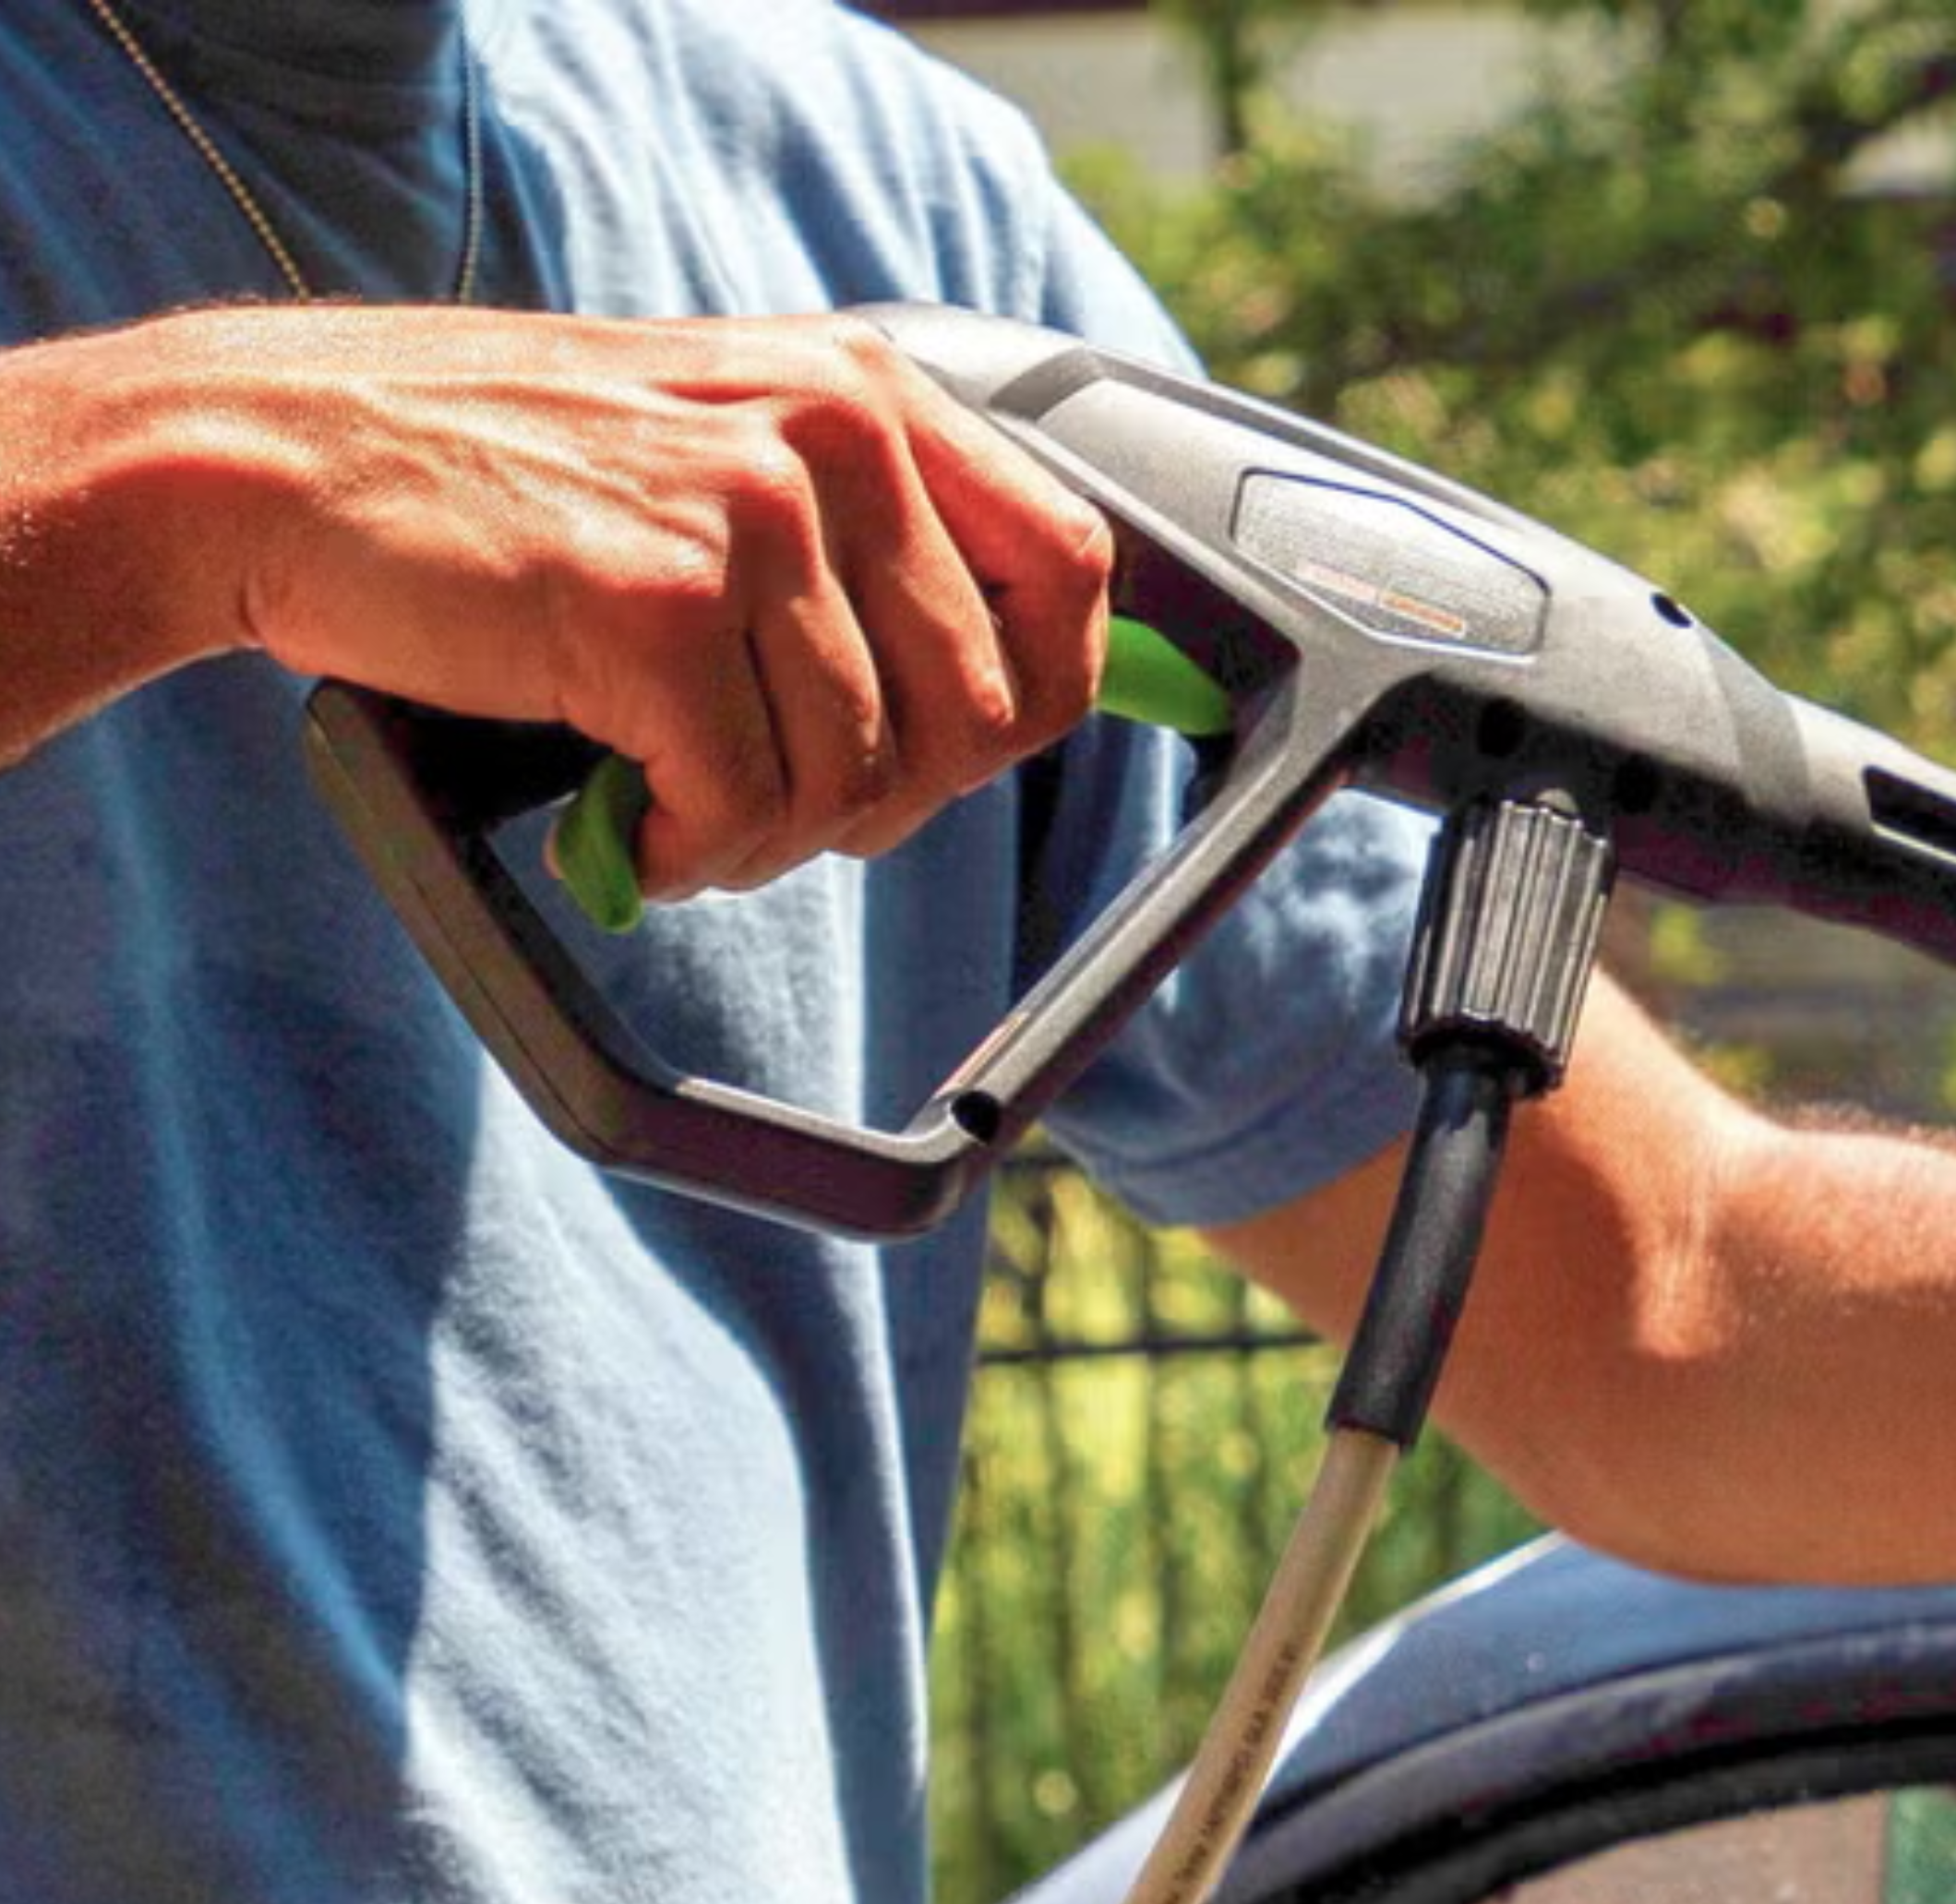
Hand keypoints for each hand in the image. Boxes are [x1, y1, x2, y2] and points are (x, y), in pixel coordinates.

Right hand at [151, 306, 1113, 902]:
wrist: (276, 456)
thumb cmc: (498, 475)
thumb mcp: (720, 442)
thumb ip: (865, 528)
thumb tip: (1016, 687)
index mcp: (865, 389)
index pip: (1067, 572)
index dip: (1034, 695)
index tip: (953, 751)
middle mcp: (829, 435)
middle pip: (975, 709)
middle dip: (884, 796)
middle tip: (772, 800)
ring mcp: (746, 517)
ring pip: (857, 778)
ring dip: (770, 835)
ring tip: (674, 803)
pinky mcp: (654, 609)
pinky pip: (746, 809)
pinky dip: (689, 851)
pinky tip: (625, 823)